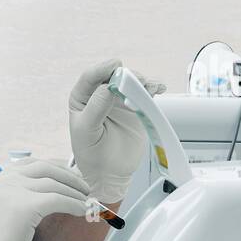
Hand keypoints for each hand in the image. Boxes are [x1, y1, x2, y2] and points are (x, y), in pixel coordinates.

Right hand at [0, 159, 90, 240]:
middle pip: (42, 167)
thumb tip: (42, 202)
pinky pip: (57, 199)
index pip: (27, 165)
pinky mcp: (22, 208)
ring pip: (53, 182)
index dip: (52, 168)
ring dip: (75, 191)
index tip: (68, 177)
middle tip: (84, 187)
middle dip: (68, 175)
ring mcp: (9, 193)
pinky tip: (82, 212)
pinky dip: (74, 204)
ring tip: (87, 201)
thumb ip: (11, 204)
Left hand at [68, 58, 165, 201]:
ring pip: (131, 82)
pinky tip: (158, 87)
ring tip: (149, 86)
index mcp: (81, 99)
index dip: (102, 69)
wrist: (109, 174)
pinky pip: (145, 93)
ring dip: (141, 80)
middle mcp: (99, 96)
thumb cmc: (91, 155)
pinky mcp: (136, 108)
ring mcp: (118, 101)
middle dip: (126, 75)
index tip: (116, 66)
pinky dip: (153, 88)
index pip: (90, 77)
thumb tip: (109, 86)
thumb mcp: (87, 131)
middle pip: (113, 76)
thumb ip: (96, 108)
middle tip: (137, 81)